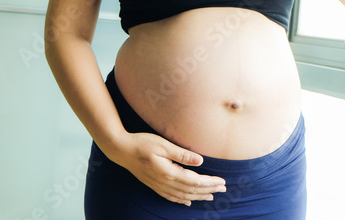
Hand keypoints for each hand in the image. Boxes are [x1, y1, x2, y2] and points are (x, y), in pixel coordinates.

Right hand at [110, 132, 226, 205]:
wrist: (120, 150)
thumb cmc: (142, 143)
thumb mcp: (163, 145)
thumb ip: (182, 154)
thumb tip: (200, 161)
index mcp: (169, 172)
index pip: (195, 181)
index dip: (210, 182)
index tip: (222, 181)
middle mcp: (165, 182)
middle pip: (191, 190)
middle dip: (209, 190)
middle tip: (223, 189)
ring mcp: (159, 185)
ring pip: (183, 195)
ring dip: (198, 196)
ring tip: (211, 196)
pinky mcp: (154, 185)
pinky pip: (171, 197)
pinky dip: (182, 200)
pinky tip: (188, 201)